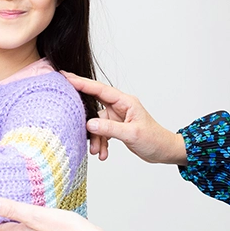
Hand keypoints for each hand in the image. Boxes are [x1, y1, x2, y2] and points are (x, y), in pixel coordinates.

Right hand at [62, 73, 186, 164]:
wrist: (164, 151)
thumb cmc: (154, 139)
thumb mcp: (132, 134)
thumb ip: (110, 128)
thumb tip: (89, 124)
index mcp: (125, 102)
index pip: (99, 89)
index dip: (81, 83)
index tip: (65, 77)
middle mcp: (119, 106)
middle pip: (94, 104)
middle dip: (83, 115)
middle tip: (66, 114)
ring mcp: (117, 116)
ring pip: (97, 123)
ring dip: (95, 138)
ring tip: (97, 151)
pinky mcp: (116, 127)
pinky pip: (102, 132)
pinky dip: (101, 143)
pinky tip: (103, 153)